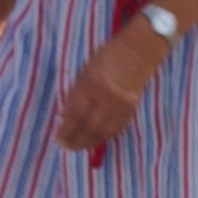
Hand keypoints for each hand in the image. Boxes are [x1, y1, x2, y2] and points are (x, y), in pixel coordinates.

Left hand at [54, 26, 159, 157]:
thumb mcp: (86, 71)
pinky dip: (104, 137)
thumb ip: (77, 93)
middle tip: (66, 146)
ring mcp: (120, 105)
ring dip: (89, 142)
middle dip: (75, 140)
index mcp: (91, 84)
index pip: (75, 114)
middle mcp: (106, 97)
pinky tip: (96, 139)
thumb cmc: (108, 56)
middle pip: (89, 126)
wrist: (139, 50)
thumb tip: (65, 115)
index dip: (66, 129)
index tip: (58, 137)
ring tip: (78, 146)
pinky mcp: (131, 108)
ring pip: (103, 131)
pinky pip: (116, 128)